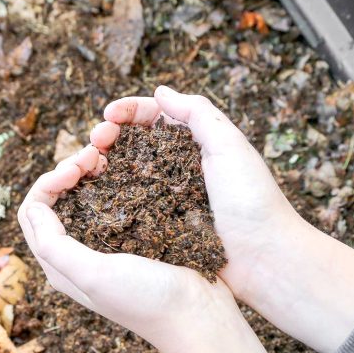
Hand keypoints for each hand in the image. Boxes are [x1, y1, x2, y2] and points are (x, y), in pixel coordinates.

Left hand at [18, 145, 274, 352]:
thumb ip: (55, 246)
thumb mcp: (94, 275)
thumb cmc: (147, 299)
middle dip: (66, 172)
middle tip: (93, 155)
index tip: (75, 169)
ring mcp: (105, 246)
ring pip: (81, 198)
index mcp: (59, 266)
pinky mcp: (131, 238)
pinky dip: (111, 181)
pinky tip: (125, 170)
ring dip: (86, 173)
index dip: (47, 183)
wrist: (200, 317)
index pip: (33, 212)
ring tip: (106, 157)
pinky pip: (110, 202)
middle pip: (54, 202)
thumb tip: (35, 208)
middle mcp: (76, 255)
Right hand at [92, 86, 353, 352]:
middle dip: (109, 134)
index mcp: (196, 143)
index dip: (128, 111)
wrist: (265, 260)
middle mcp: (178, 167)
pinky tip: (95, 192)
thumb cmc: (252, 201)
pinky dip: (110, 194)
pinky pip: (129, 205)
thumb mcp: (230, 146)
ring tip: (88, 163)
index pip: (154, 116)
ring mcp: (166, 197)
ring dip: (104, 162)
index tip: (108, 115)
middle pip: (134, 142)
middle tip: (94, 140)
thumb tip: (160, 91)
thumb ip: (198, 114)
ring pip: (126, 171)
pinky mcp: (160, 225)